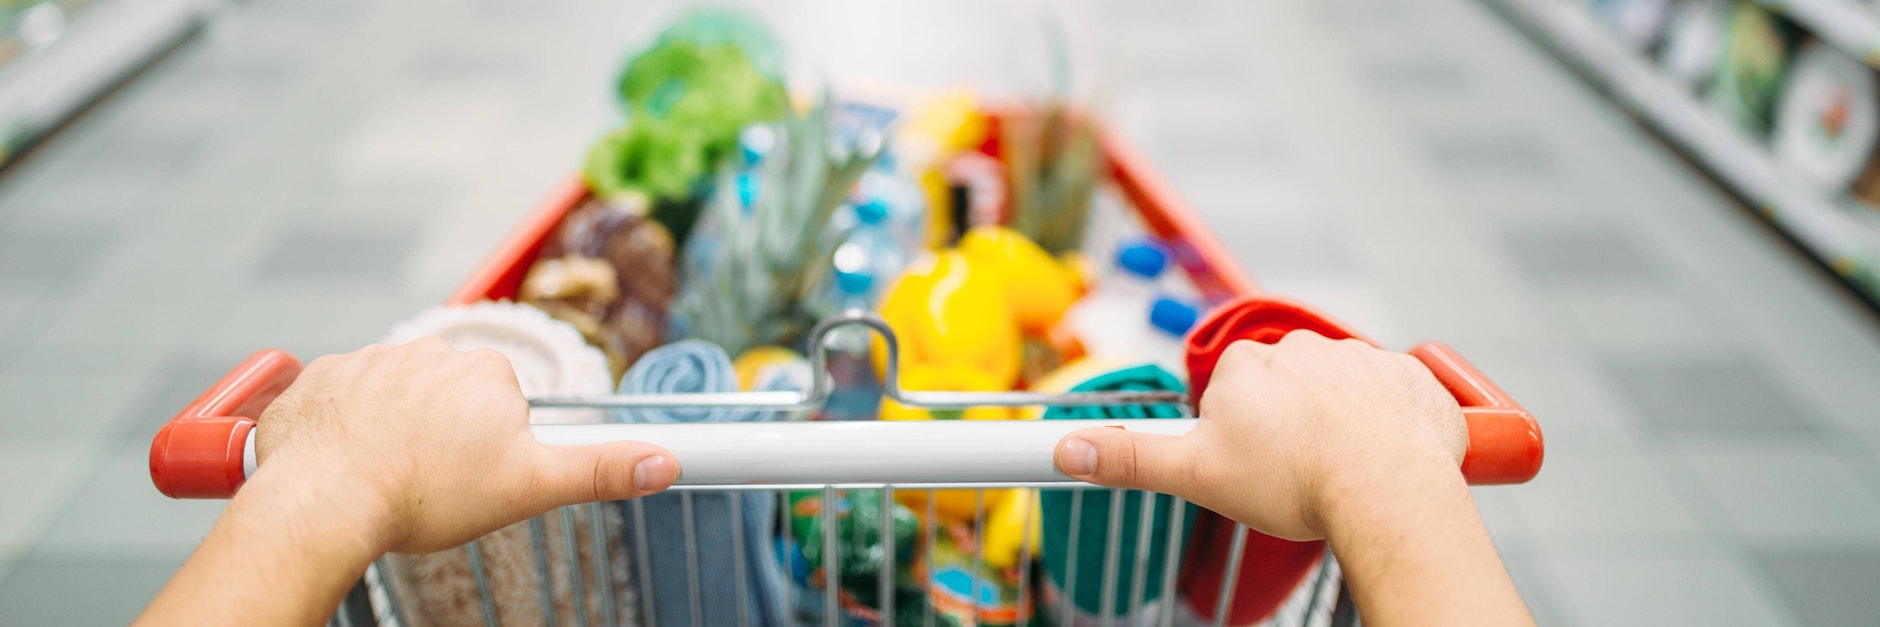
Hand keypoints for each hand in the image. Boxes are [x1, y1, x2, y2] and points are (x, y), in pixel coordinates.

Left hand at [251, 338, 679, 553]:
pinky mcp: (321, 374)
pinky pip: (341, 394)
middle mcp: (431, 351)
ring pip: (395, 394)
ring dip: (393, 424)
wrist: (325, 498)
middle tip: (430, 478)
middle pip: (448, 394)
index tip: (471, 474)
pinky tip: (346, 458)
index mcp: (488, 372)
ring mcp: (371, 359)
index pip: (501, 403)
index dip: (489, 445)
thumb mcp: (529, 487)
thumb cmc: (425, 494)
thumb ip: (600, 471)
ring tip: (386, 472)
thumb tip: (666, 462)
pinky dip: (344, 422)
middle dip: (442, 431)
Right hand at [1052, 330, 1466, 540]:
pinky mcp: (1412, 377)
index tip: (1254, 464)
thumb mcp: (1197, 475)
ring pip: (1341, 392)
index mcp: (1246, 364)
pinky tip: (1384, 458)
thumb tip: (1066, 449)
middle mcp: (1303, 346)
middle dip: (1289, 425)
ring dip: (1340, 423)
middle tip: (1296, 472)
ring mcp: (1362, 358)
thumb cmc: (1293, 483)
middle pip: (1286, 389)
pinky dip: (1391, 424)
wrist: (1387, 491)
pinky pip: (1395, 396)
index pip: (1232, 393)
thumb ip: (1131, 459)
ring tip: (1342, 471)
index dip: (1239, 435)